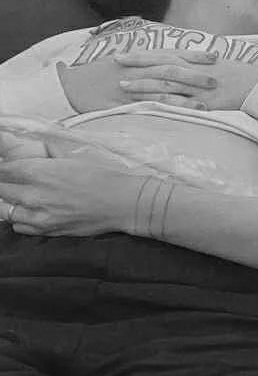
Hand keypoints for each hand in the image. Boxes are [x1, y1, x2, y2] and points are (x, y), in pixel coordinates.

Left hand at [0, 157, 143, 236]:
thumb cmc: (108, 176)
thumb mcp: (78, 153)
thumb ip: (50, 150)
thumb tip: (35, 145)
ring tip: (25, 193)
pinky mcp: (48, 231)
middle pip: (1, 188)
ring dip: (11, 200)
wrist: (126, 203)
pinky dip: (20, 218)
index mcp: (40, 172)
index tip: (10, 164)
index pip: (3, 168)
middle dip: (6, 181)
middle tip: (18, 176)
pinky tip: (32, 209)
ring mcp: (39, 216)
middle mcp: (34, 196)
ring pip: (5, 210)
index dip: (5, 165)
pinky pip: (18, 226)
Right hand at [58, 50, 218, 111]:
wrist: (70, 85)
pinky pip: (150, 106)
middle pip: (172, 69)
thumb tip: (168, 59)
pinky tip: (182, 114)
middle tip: (218, 77)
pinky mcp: (126, 103)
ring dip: (187, 94)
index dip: (194, 55)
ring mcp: (133, 86)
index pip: (172, 54)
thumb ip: (146, 60)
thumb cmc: (98, 73)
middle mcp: (139, 70)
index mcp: (140, 58)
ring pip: (164, 88)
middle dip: (196, 73)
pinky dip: (168, 109)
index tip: (215, 56)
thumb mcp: (123, 60)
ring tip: (208, 100)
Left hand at [114, 51, 257, 110]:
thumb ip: (193, 62)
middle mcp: (195, 71)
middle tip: (116, 64)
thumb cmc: (237, 73)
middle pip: (161, 66)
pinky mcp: (205, 103)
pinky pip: (181, 104)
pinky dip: (163, 104)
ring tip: (123, 87)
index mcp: (196, 60)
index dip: (143, 54)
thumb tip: (175, 60)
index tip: (124, 54)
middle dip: (137, 65)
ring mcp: (199, 87)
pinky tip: (148, 106)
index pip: (164, 54)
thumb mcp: (214, 63)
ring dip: (144, 85)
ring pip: (166, 85)